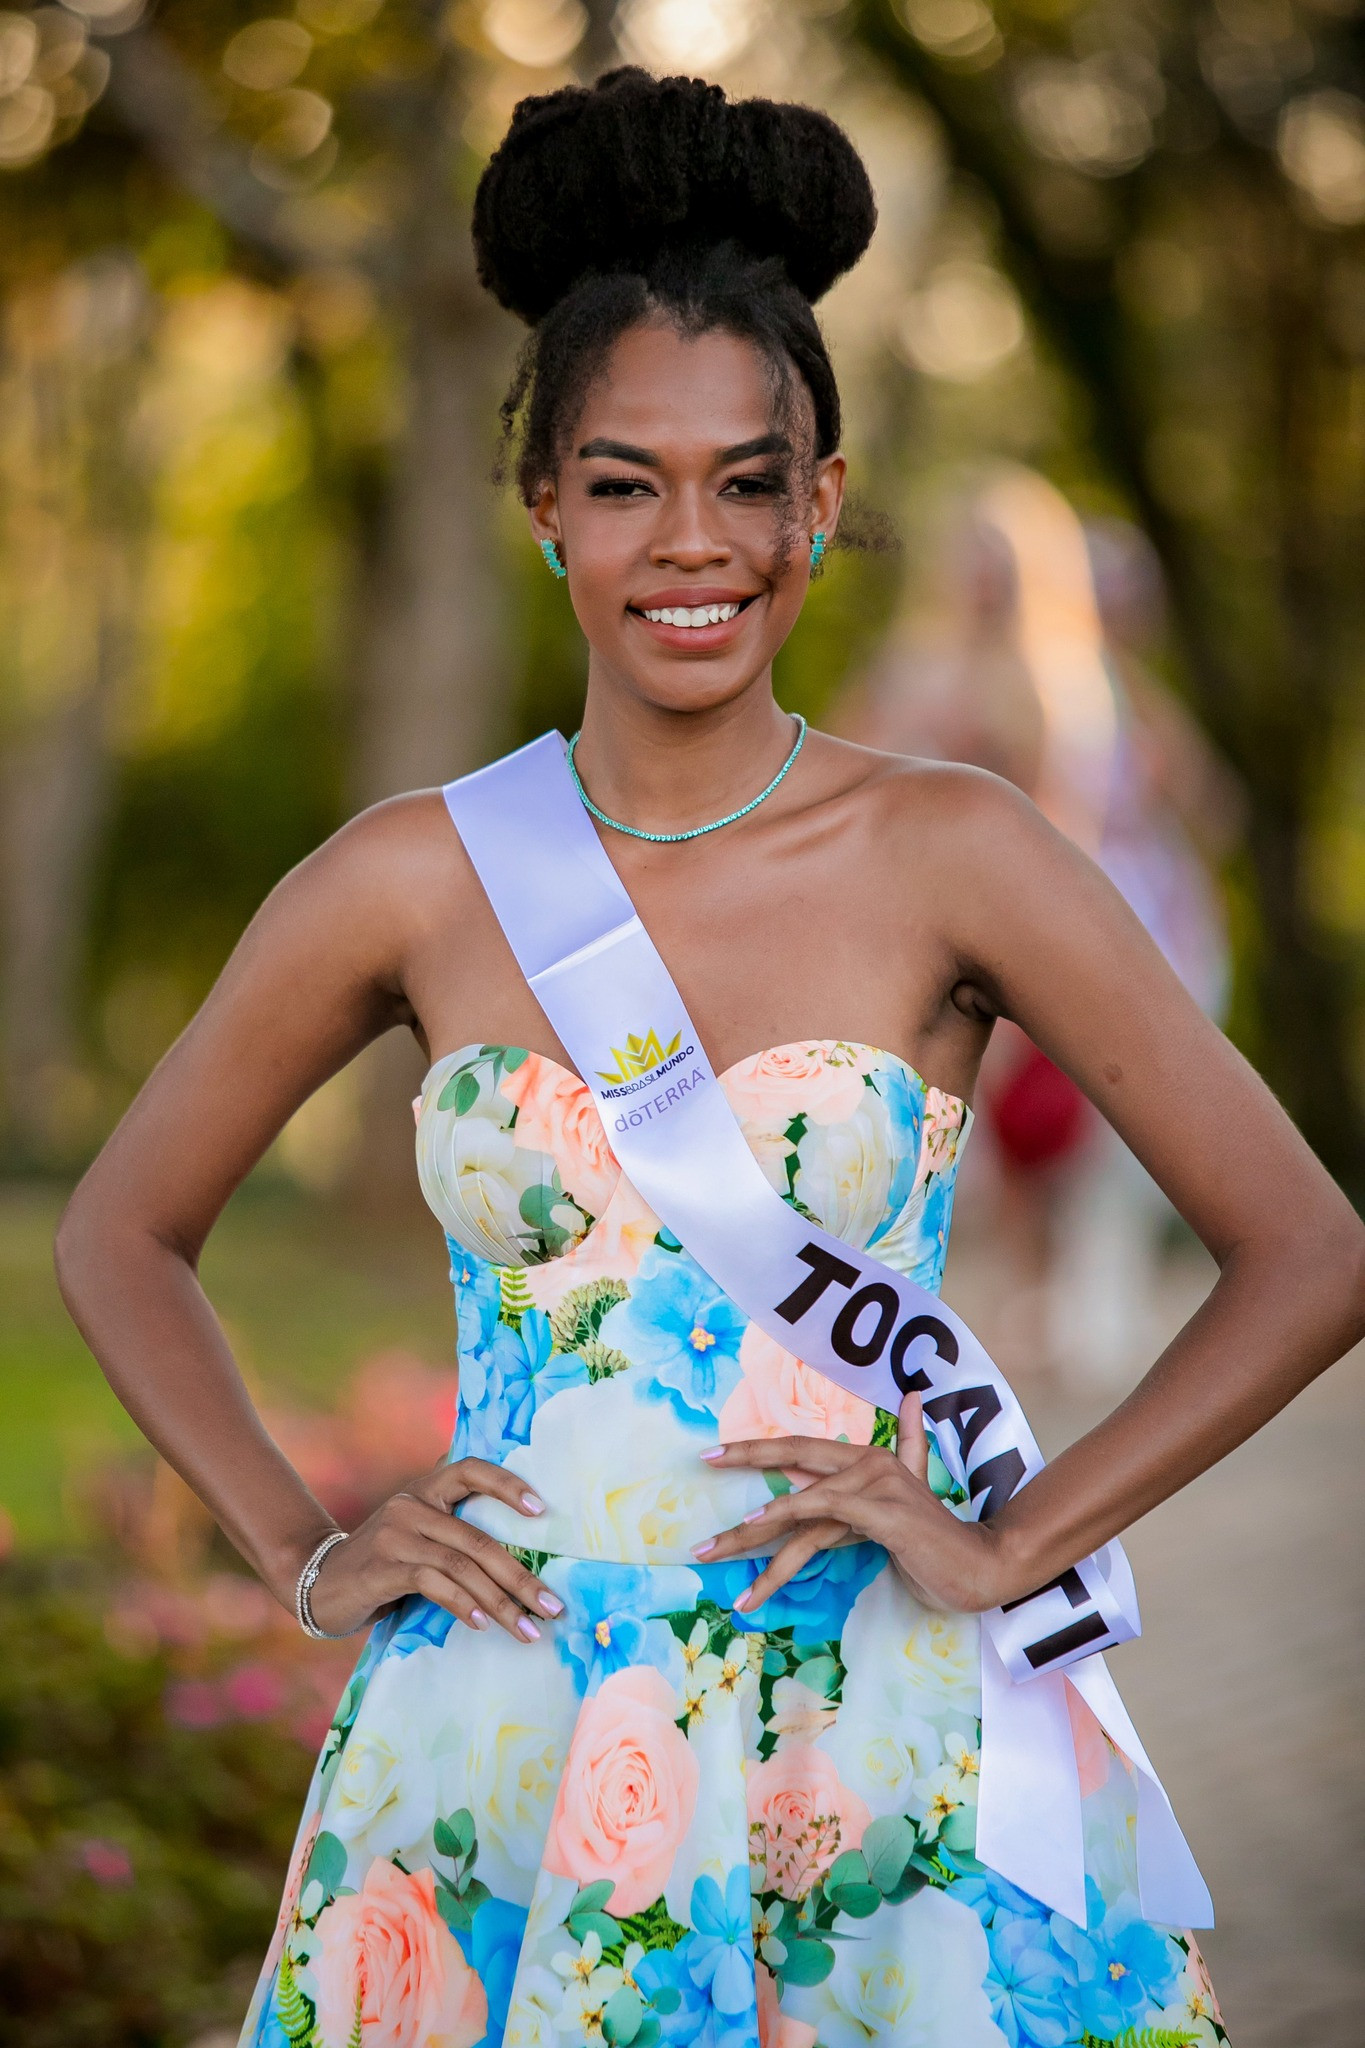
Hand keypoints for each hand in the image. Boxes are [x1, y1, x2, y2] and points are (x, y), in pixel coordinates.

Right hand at [305, 1457, 562, 1642]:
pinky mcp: (381, 1568)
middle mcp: (412, 1505)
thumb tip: (521, 1555)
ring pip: (461, 1564)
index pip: (471, 1470)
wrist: (317, 1582)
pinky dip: (461, 1603)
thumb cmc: (382, 1564)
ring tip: (529, 1628)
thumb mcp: (418, 1538)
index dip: (507, 1484)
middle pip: (478, 1537)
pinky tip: (481, 1623)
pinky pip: (432, 1582)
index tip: (541, 1509)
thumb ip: (454, 1533)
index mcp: (426, 1490)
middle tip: (553, 1605)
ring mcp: (395, 1535)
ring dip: (500, 1601)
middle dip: (521, 1576)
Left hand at [692, 1392, 1008, 1615]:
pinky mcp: (881, 1512)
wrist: (976, 1567)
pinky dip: (786, 1519)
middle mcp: (868, 1465)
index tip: (714, 1453)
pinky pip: (822, 1513)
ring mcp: (875, 1486)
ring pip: (799, 1504)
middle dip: (744, 1458)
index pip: (802, 1447)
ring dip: (748, 1533)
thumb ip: (909, 1443)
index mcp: (867, 1460)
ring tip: (711, 1551)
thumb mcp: (910, 1491)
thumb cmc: (935, 1538)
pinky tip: (755, 1528)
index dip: (758, 1448)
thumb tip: (913, 1397)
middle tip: (702, 1461)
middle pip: (793, 1456)